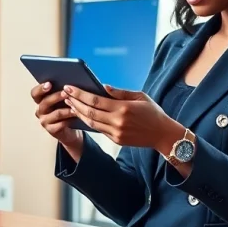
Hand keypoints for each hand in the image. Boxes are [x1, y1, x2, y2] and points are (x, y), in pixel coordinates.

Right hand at [31, 81, 82, 150]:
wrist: (68, 129)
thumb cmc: (64, 110)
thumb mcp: (61, 100)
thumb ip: (61, 91)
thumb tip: (69, 84)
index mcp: (40, 101)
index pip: (35, 93)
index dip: (40, 88)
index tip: (49, 84)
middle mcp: (40, 111)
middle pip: (44, 102)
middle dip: (56, 97)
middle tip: (66, 93)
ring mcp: (44, 121)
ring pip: (55, 113)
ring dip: (66, 110)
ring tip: (75, 106)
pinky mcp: (51, 130)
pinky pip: (61, 124)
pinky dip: (69, 119)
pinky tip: (75, 116)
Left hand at [63, 84, 184, 155]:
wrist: (163, 134)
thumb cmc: (153, 112)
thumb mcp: (140, 96)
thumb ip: (120, 92)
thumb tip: (103, 87)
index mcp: (123, 108)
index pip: (95, 100)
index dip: (79, 94)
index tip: (69, 88)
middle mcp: (118, 122)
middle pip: (89, 111)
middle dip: (74, 102)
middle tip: (64, 94)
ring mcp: (116, 133)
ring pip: (91, 122)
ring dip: (78, 112)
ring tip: (69, 103)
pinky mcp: (116, 140)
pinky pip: (98, 130)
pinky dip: (88, 121)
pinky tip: (81, 114)